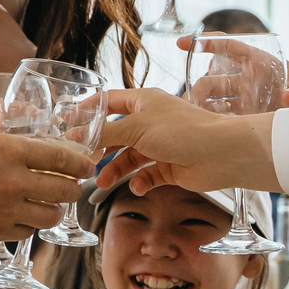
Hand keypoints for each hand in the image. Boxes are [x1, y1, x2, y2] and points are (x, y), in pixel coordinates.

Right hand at [0, 107, 92, 240]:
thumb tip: (0, 110)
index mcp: (11, 151)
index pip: (61, 158)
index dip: (81, 162)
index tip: (88, 164)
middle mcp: (15, 182)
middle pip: (64, 190)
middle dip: (74, 188)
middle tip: (72, 186)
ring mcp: (7, 209)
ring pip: (50, 216)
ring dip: (55, 209)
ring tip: (51, 204)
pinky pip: (28, 232)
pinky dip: (32, 226)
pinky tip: (25, 217)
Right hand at [93, 87, 280, 193]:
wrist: (221, 154)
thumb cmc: (182, 131)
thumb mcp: (136, 128)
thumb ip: (104, 133)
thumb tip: (75, 135)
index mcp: (143, 102)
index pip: (108, 101)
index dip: (88, 111)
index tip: (67, 124)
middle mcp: (151, 121)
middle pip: (116, 133)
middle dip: (100, 148)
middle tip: (83, 161)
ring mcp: (160, 144)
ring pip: (129, 157)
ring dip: (115, 170)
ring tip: (103, 183)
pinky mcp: (170, 166)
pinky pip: (147, 175)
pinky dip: (140, 181)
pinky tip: (138, 187)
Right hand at [180, 34, 288, 114]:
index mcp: (262, 62)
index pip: (229, 47)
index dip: (206, 43)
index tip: (183, 44)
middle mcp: (249, 79)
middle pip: (215, 79)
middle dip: (199, 89)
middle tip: (188, 103)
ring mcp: (246, 98)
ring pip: (215, 100)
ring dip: (202, 109)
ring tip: (193, 121)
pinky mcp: (246, 116)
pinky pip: (224, 117)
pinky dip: (213, 122)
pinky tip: (205, 132)